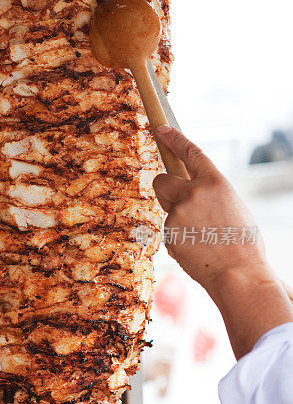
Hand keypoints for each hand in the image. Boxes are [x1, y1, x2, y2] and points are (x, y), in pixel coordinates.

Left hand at [153, 125, 292, 357]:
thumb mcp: (233, 207)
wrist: (237, 274)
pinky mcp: (169, 233)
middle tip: (176, 201)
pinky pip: (170, 231)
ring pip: (166, 208)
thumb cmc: (243, 244)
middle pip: (162, 180)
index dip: (173, 139)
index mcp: (215, 182)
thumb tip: (192, 194)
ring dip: (176, 216)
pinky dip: (180, 238)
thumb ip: (210, 195)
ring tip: (200, 235)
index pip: (190, 152)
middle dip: (165, 188)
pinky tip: (197, 250)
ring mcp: (177, 214)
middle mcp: (193, 193)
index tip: (160, 129)